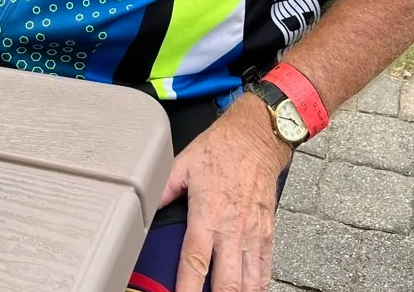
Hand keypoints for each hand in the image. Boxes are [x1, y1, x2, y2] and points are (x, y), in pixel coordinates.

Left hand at [157, 91, 292, 291]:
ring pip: (249, 283)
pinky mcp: (268, 232)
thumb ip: (163, 188)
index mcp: (208, 213)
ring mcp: (253, 234)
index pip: (195, 262)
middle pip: (226, 283)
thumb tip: (145, 204)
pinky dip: (257, 285)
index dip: (187, 289)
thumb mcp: (183, 163)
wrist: (256, 137)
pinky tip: (247, 289)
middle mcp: (232, 229)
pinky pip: (266, 269)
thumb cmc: (221, 148)